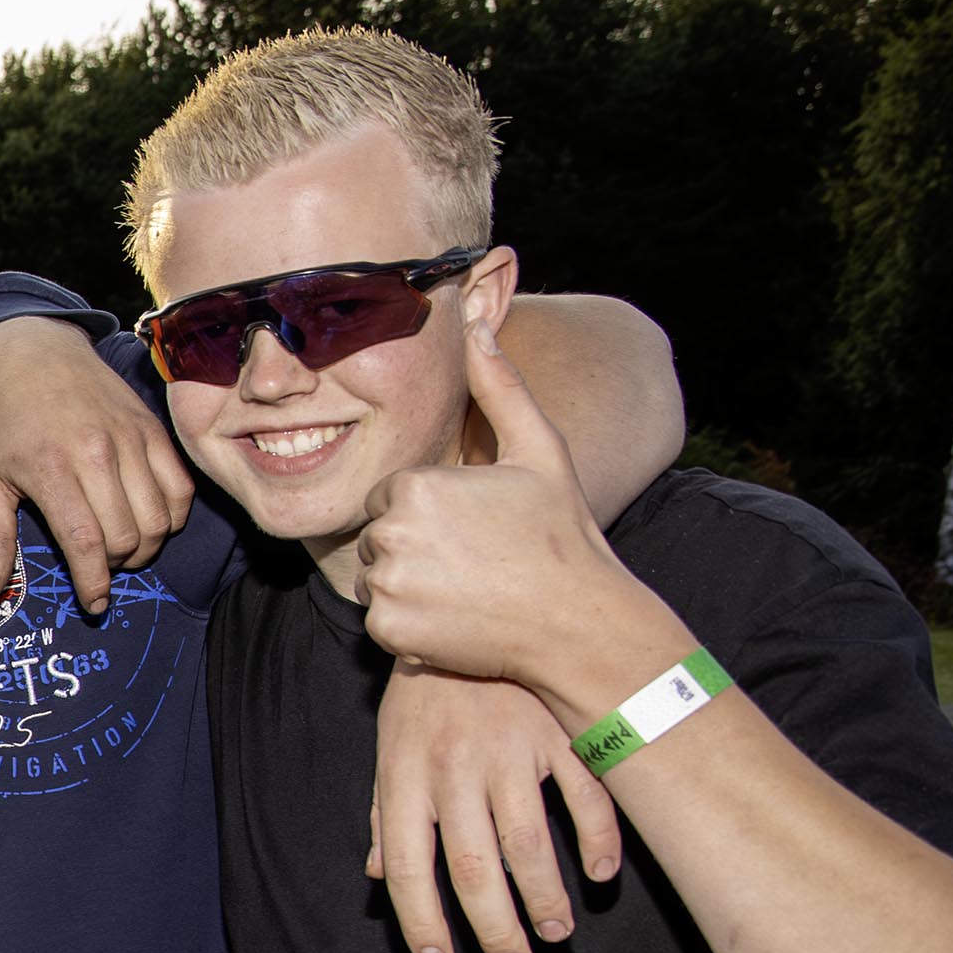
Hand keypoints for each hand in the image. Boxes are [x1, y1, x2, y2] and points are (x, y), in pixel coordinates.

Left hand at [0, 317, 195, 615]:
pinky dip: (172, 515)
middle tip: (101, 564)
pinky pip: (180, 487)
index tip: (94, 604)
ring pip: (160, 517)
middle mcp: (97, 453)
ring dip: (147, 546)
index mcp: (52, 469)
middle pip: (128, 536)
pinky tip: (149, 519)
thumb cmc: (5, 421)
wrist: (35, 352)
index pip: (86, 542)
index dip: (94, 581)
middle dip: (117, 566)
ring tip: (124, 547)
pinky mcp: (153, 428)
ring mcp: (131, 438)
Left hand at [357, 314, 689, 721]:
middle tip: (473, 557)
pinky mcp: (387, 632)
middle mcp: (390, 533)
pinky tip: (454, 616)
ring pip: (377, 576)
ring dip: (409, 582)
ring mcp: (386, 586)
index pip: (391, 494)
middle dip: (414, 544)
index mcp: (414, 484)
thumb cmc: (560, 531)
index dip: (432, 509)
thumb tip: (477, 320)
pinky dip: (408, 622)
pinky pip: (381, 620)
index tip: (474, 524)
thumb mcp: (538, 449)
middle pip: (378, 534)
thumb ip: (499, 385)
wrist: (575, 621)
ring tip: (466, 585)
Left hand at [367, 660, 622, 952]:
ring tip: (553, 934)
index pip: (406, 866)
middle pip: (473, 870)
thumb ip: (385, 814)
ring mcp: (510, 748)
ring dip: (545, 900)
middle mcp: (454, 769)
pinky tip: (599, 875)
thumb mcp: (392, 747)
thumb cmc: (426, 690)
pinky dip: (597, 842)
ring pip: (529, 846)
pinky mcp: (559, 730)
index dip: (421, 921)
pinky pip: (584, 797)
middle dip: (493, 930)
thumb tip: (379, 877)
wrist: (471, 607)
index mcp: (405, 777)